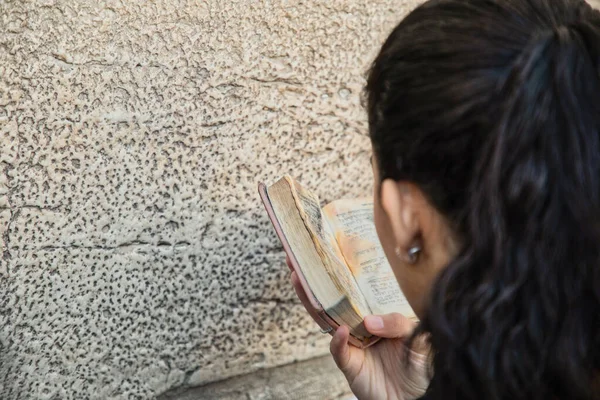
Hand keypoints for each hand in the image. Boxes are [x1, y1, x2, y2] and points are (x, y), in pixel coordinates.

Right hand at [287, 256, 430, 399]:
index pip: (354, 286)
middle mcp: (359, 323)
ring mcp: (352, 342)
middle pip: (331, 297)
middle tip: (296, 256)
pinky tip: (339, 330)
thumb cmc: (422, 364)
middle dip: (313, 277)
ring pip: (325, 319)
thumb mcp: (418, 334)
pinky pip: (338, 350)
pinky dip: (337, 341)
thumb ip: (398, 322)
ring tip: (299, 279)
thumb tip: (369, 321)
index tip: (326, 247)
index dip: (339, 268)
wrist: (420, 398)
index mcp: (375, 311)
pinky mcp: (350, 364)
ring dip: (311, 300)